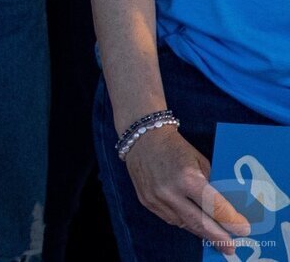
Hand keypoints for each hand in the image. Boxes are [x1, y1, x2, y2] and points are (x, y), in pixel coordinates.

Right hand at [123, 124, 249, 253]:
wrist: (142, 139)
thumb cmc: (176, 148)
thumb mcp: (200, 162)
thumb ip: (212, 185)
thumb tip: (227, 208)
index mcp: (187, 178)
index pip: (214, 207)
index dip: (231, 221)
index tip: (243, 230)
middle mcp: (169, 191)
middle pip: (199, 222)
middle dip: (218, 237)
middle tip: (231, 247)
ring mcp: (156, 198)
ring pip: (185, 223)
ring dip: (202, 230)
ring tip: (215, 236)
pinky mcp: (147, 202)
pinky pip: (171, 219)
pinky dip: (185, 222)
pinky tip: (194, 222)